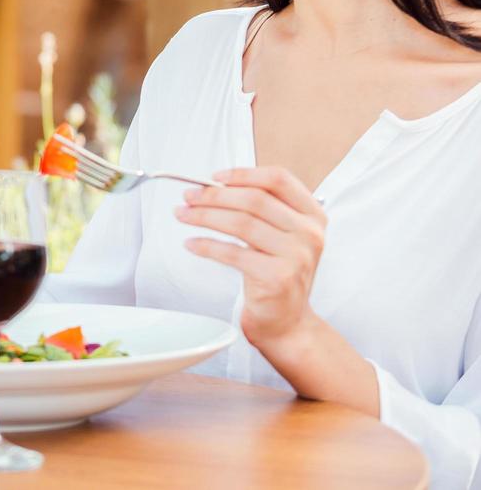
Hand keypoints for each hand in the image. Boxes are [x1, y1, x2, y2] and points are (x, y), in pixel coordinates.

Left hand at [176, 167, 325, 347]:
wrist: (287, 320)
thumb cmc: (277, 272)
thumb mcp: (279, 234)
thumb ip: (260, 208)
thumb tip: (211, 186)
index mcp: (312, 215)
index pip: (278, 179)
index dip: (243, 174)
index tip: (214, 177)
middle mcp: (309, 233)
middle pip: (253, 199)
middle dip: (214, 195)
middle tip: (189, 197)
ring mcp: (296, 256)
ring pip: (240, 223)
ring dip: (204, 216)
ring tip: (183, 215)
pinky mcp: (277, 277)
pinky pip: (232, 253)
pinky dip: (206, 245)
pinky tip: (191, 243)